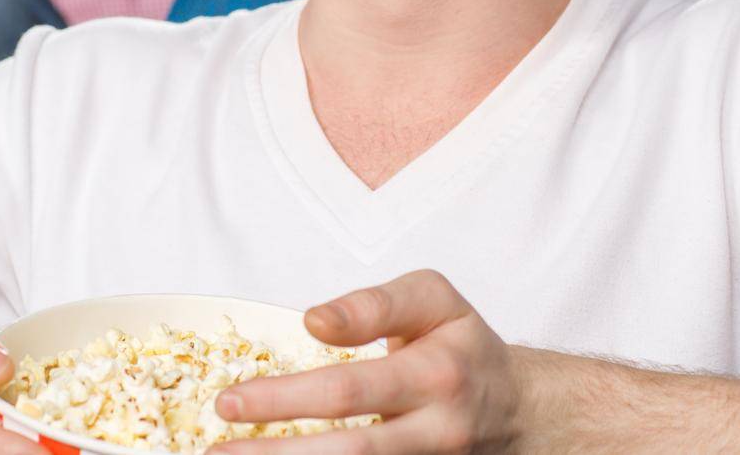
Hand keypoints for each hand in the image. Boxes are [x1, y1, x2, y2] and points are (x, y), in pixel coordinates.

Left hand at [210, 271, 527, 453]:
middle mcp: (436, 431)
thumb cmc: (465, 346)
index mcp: (435, 373)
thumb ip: (374, 304)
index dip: (285, 398)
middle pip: (350, 453)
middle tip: (216, 450)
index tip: (231, 400)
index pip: (349, 389)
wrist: (523, 411)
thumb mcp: (435, 300)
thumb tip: (314, 321)